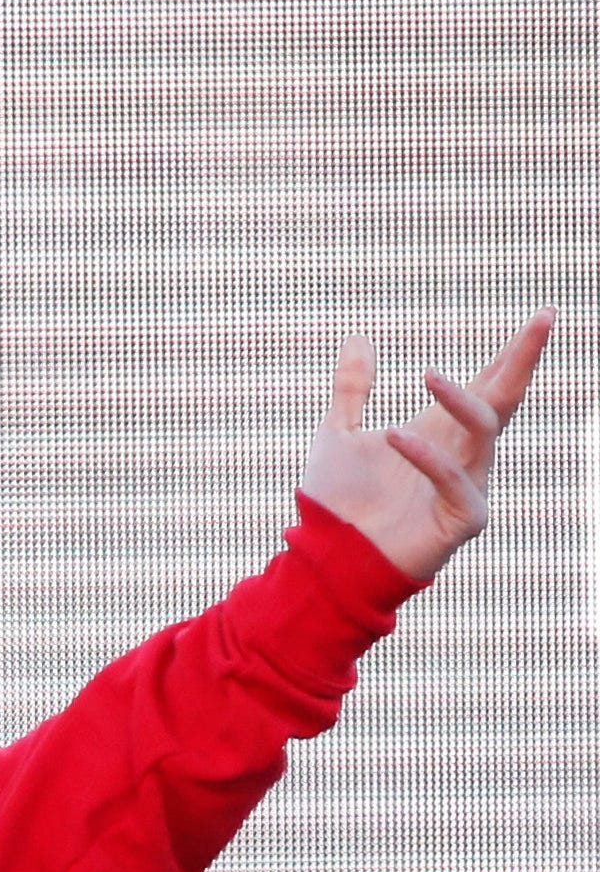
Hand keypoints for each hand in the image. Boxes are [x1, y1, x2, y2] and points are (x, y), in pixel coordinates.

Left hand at [299, 310, 554, 580]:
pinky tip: (396, 436)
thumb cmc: (339, 502)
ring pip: (483, 432)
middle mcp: (463, 454)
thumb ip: (353, 389)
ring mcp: (467, 485)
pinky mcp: (462, 519)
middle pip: (503, 399)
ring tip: (429, 376)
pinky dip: (427, 457)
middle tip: (543, 319)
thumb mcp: (338, 433)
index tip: (543, 313)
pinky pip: (455, 479)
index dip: (514, 352)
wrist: (328, 557)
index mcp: (441, 431)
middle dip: (522, 359)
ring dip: (459, 401)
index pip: (488, 383)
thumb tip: (358, 337)